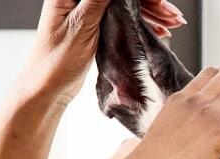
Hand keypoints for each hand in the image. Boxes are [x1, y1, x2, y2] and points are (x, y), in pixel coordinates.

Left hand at [19, 0, 185, 100]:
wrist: (45, 89)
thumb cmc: (55, 61)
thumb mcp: (82, 25)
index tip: (160, 0)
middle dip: (150, 3)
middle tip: (173, 15)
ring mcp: (87, 11)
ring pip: (125, 4)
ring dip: (150, 13)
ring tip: (174, 23)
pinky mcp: (93, 25)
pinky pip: (122, 16)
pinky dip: (141, 22)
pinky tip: (159, 30)